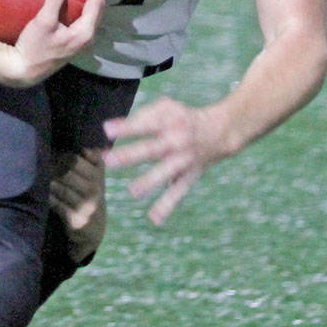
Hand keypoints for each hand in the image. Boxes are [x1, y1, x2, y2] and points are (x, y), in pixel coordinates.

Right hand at [4, 0, 103, 87]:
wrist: (26, 69)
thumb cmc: (33, 47)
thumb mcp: (43, 22)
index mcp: (84, 33)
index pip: (96, 2)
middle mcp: (89, 37)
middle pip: (99, 6)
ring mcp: (83, 40)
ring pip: (94, 12)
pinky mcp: (76, 40)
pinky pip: (87, 16)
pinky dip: (85, 2)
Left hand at [49, 149, 105, 262]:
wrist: (94, 229)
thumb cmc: (91, 197)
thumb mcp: (97, 179)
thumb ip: (94, 160)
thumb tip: (85, 148)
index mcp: (99, 178)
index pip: (77, 161)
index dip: (62, 158)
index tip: (53, 157)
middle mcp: (95, 192)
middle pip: (67, 174)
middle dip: (53, 170)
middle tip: (44, 168)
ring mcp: (86, 207)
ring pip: (62, 189)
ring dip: (50, 184)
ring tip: (44, 180)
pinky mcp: (76, 221)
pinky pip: (58, 205)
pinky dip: (50, 199)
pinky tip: (47, 195)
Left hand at [102, 97, 232, 224]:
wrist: (220, 131)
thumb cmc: (181, 118)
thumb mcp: (166, 107)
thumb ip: (142, 115)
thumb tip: (111, 129)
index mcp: (168, 122)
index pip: (145, 124)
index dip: (126, 127)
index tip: (106, 130)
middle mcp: (176, 141)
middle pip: (151, 149)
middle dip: (130, 155)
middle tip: (109, 160)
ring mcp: (183, 160)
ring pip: (165, 172)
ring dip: (149, 182)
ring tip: (132, 191)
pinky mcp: (189, 176)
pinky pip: (178, 192)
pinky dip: (167, 205)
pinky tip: (154, 218)